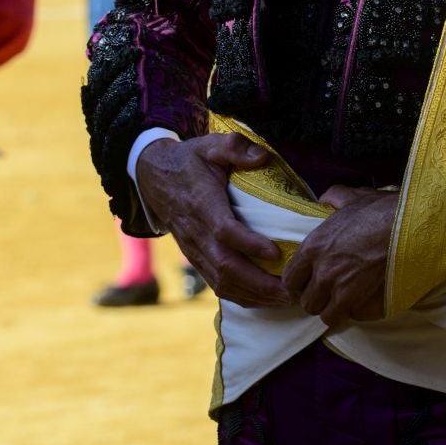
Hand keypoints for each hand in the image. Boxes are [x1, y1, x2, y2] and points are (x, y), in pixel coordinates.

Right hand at [135, 134, 290, 308]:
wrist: (153, 178)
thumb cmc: (189, 161)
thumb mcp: (210, 145)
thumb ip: (234, 147)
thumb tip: (262, 156)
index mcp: (202, 204)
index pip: (225, 230)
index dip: (250, 244)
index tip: (277, 252)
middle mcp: (197, 233)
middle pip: (226, 266)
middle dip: (260, 282)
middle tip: (291, 288)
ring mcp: (195, 250)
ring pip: (222, 282)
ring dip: (254, 294)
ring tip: (285, 297)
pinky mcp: (196, 258)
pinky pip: (217, 285)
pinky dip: (242, 297)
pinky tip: (265, 299)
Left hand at [281, 186, 399, 329]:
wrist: (412, 228)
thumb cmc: (382, 211)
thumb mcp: (352, 198)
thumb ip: (332, 198)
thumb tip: (325, 200)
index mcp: (314, 249)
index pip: (290, 280)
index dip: (299, 281)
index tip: (308, 279)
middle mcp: (324, 274)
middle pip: (307, 303)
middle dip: (317, 297)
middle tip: (329, 289)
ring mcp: (344, 293)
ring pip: (327, 316)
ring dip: (335, 309)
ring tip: (346, 299)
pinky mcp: (365, 306)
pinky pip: (353, 318)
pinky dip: (357, 312)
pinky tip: (364, 300)